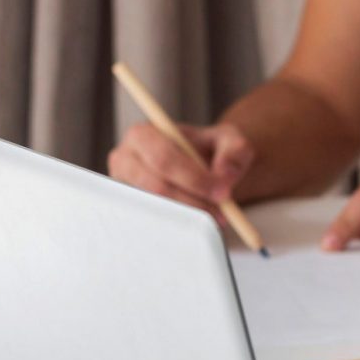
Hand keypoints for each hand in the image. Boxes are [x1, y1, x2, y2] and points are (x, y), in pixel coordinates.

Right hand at [108, 121, 252, 221]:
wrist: (201, 165)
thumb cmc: (211, 149)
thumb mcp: (231, 140)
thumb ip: (235, 151)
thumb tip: (225, 174)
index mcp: (143, 134)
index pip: (164, 158)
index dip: (194, 178)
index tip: (222, 193)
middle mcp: (125, 160)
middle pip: (156, 186)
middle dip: (193, 201)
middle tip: (223, 213)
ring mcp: (124, 187)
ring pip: (156, 209)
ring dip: (189, 216)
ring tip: (216, 216)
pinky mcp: (129, 209)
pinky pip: (153, 223)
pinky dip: (179, 225)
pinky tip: (198, 222)